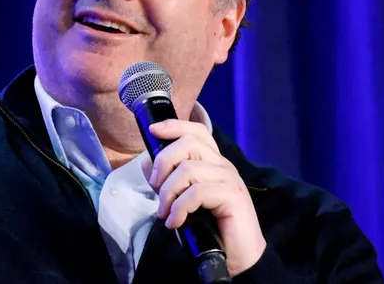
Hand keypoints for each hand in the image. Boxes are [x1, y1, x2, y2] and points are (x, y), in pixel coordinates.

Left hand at [143, 120, 265, 276]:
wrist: (237, 257)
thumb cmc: (211, 230)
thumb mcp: (182, 202)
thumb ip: (167, 182)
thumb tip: (146, 162)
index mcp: (213, 163)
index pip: (198, 131)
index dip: (175, 126)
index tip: (153, 130)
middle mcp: (223, 166)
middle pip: (189, 143)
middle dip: (164, 163)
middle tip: (156, 188)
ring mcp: (229, 179)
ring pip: (188, 170)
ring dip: (168, 193)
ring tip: (165, 214)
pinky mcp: (232, 196)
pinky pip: (196, 192)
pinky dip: (179, 208)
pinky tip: (175, 223)